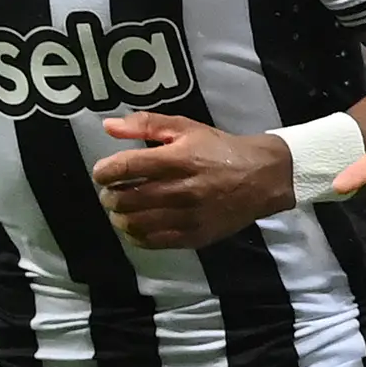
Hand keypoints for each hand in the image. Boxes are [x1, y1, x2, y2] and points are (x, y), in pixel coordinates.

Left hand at [93, 113, 289, 247]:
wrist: (262, 177)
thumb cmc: (220, 149)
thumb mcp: (186, 127)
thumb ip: (145, 125)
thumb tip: (107, 127)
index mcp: (177, 159)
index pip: (124, 167)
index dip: (104, 172)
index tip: (102, 173)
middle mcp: (180, 189)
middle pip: (125, 199)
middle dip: (109, 196)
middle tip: (112, 192)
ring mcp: (188, 216)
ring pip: (136, 223)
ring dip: (119, 217)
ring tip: (121, 211)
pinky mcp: (195, 235)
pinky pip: (154, 241)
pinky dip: (136, 236)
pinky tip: (135, 227)